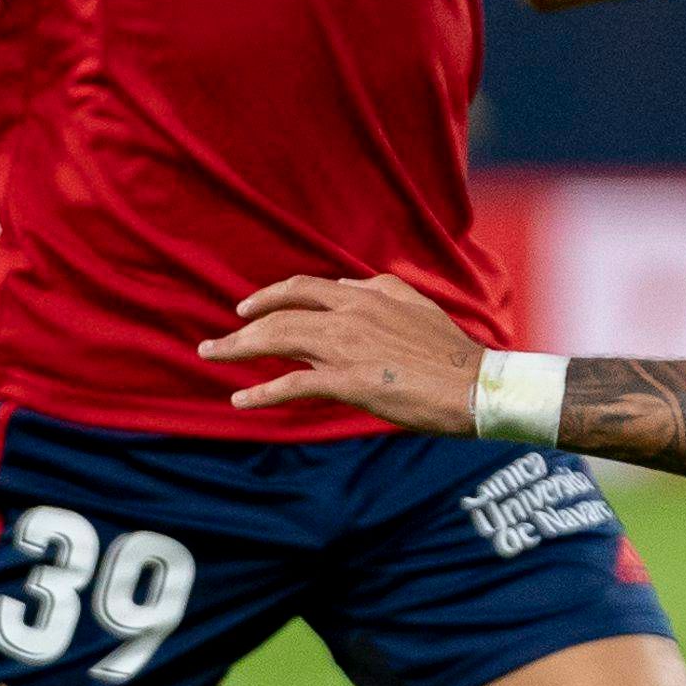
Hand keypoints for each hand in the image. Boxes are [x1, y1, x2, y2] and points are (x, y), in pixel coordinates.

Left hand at [205, 275, 482, 431]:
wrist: (473, 384)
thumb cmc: (449, 351)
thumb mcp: (414, 303)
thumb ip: (378, 290)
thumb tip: (344, 286)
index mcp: (364, 295)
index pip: (303, 288)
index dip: (269, 296)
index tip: (246, 309)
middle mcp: (348, 315)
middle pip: (279, 315)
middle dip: (241, 327)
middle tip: (213, 343)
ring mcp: (345, 347)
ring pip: (277, 342)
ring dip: (237, 350)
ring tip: (212, 357)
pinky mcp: (347, 382)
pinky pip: (291, 385)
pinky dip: (261, 392)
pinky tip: (239, 400)